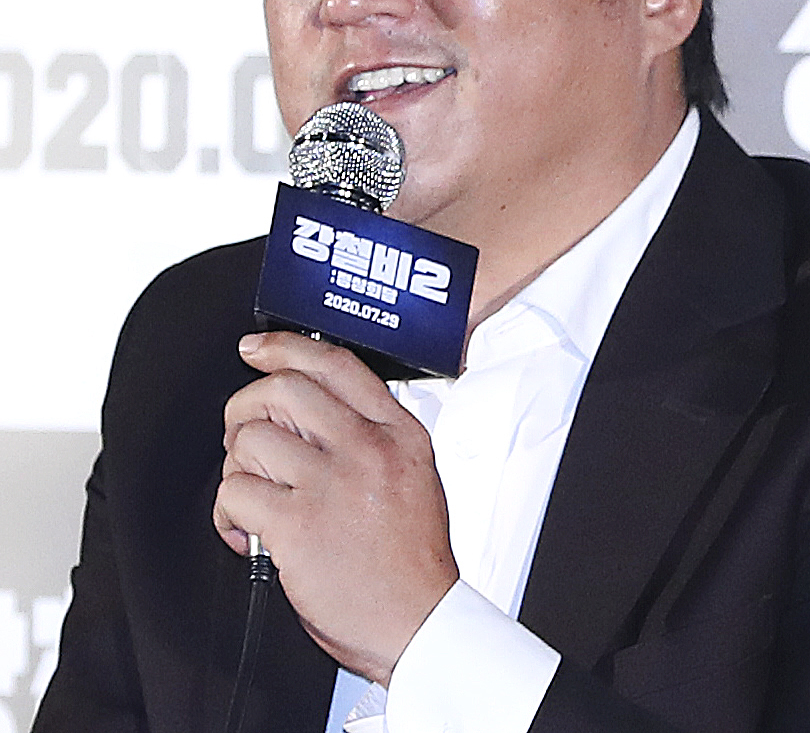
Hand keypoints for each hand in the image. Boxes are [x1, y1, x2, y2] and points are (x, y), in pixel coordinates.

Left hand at [213, 331, 458, 684]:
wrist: (420, 625)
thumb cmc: (412, 563)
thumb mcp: (416, 475)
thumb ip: (373, 435)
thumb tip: (309, 409)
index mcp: (398, 432)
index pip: (335, 363)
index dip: (284, 347)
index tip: (257, 348)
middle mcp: (367, 449)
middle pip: (283, 388)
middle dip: (246, 408)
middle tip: (243, 435)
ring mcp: (331, 485)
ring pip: (250, 439)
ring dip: (237, 467)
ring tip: (253, 496)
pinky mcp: (298, 526)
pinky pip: (235, 492)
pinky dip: (226, 512)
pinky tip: (246, 530)